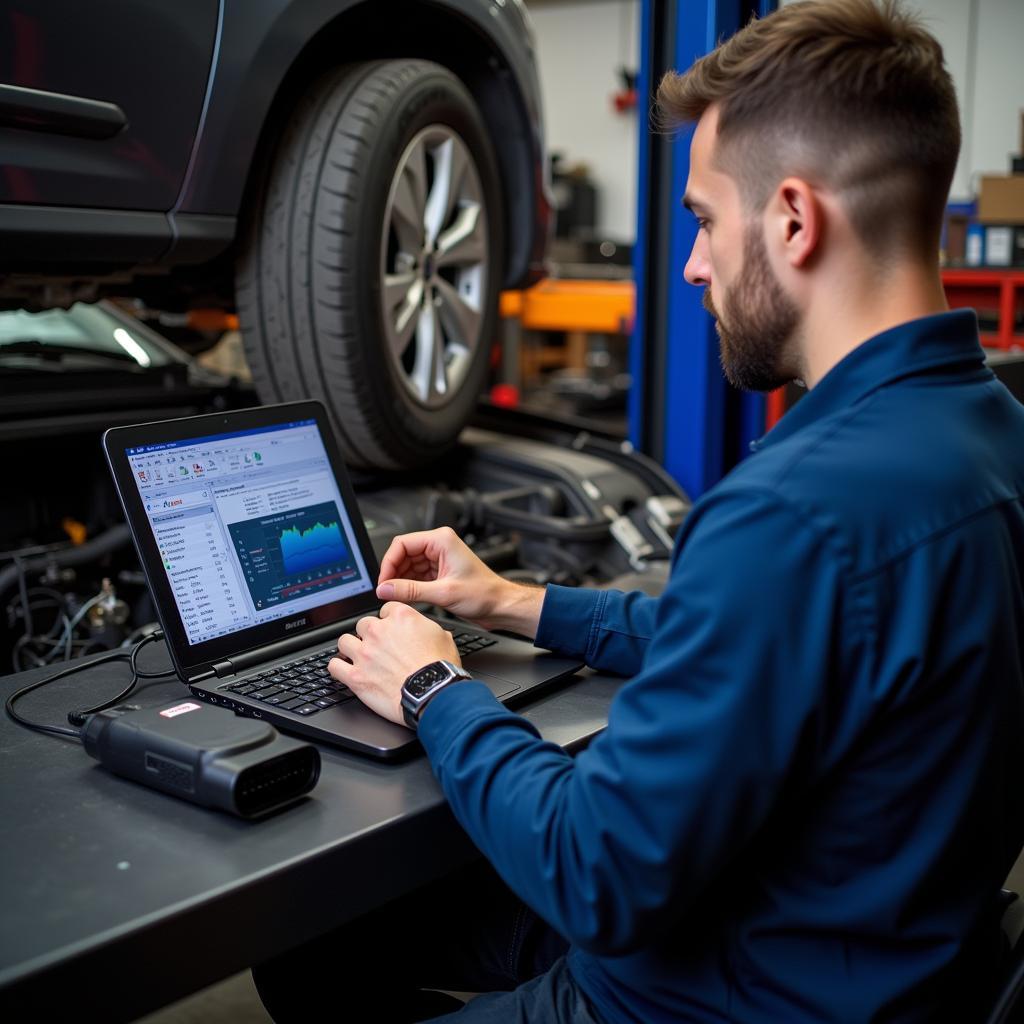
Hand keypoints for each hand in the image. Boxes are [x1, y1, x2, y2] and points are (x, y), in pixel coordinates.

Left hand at [328, 602, 458, 725]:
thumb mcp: (444, 637)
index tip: (391, 629)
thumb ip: (429, 628)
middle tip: (378, 646)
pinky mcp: (355, 676)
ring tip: (358, 656)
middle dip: (369, 634)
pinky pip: (334, 666)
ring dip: (351, 648)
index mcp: (400, 617)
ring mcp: (364, 653)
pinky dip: (338, 668)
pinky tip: (344, 670)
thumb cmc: (440, 669)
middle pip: (363, 624)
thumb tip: (428, 629)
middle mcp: (379, 631)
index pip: (386, 610)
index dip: (389, 621)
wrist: (432, 694)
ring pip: (344, 641)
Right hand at [376, 526, 543, 636]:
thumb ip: (410, 590)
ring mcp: (438, 559)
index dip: (388, 562)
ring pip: (407, 566)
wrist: (500, 606)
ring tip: (395, 597)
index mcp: (441, 541)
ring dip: (400, 581)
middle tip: (386, 591)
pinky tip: (406, 598)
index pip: (402, 543)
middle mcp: (439, 546)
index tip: (383, 581)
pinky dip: (409, 586)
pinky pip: (415, 576)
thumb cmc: (484, 594)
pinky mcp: (438, 572)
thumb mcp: (442, 593)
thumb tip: (385, 588)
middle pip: (403, 554)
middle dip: (393, 573)